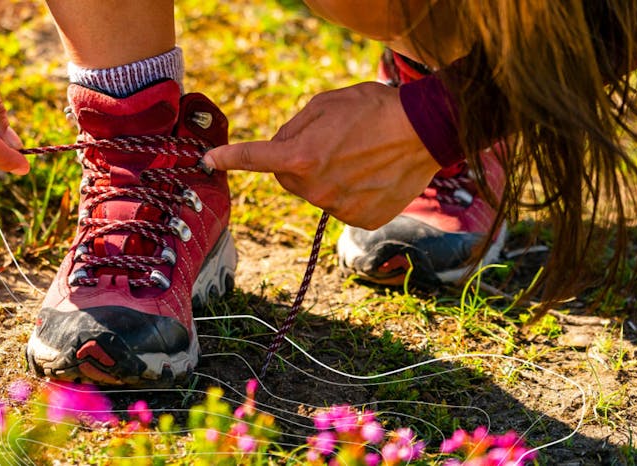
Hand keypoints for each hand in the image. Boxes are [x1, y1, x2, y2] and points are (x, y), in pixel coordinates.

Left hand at [203, 82, 440, 228]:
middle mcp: (315, 189)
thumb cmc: (374, 109)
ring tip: (359, 156)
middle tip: (331, 142)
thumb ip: (293, 128)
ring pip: (317, 193)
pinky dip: (351, 193)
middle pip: (289, 178)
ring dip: (327, 177)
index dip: (229, 158)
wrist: (426, 132)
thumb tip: (277, 149)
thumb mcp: (325, 104)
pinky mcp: (360, 220)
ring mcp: (338, 208)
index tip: (210, 161)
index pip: (255, 159)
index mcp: (300, 157)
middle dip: (299, 162)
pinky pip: (341, 206)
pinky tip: (371, 175)